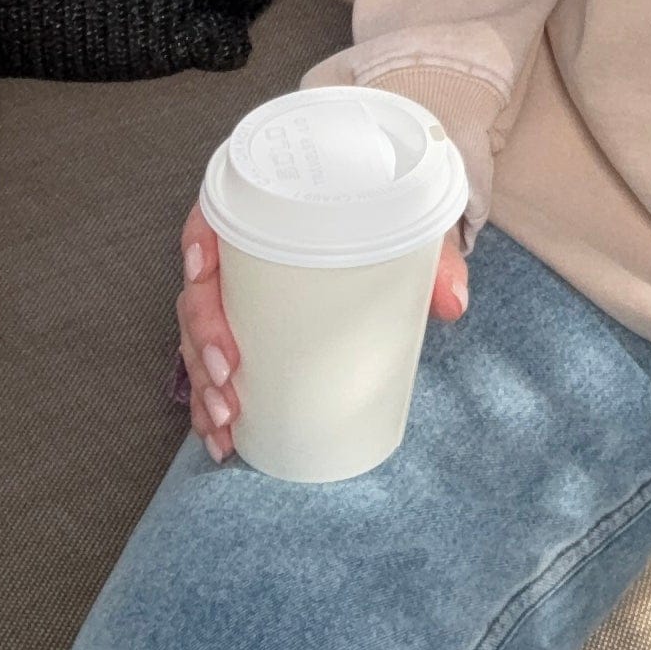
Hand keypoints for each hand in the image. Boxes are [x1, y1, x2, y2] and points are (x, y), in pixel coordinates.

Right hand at [173, 205, 471, 462]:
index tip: (204, 272)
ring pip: (199, 336)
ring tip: (225, 419)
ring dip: (203, 382)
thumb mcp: (410, 224)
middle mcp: (241, 253)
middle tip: (229, 374)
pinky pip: (214, 367)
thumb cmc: (388, 215)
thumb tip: (452, 304)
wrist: (394, 218)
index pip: (212, 217)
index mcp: (265, 211)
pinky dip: (210, 404)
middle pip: (200, 290)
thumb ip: (434, 257)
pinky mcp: (249, 333)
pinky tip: (221, 438)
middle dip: (203, 338)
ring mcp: (241, 296)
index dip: (197, 243)